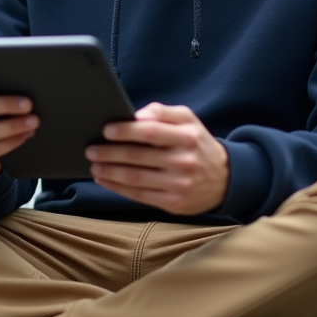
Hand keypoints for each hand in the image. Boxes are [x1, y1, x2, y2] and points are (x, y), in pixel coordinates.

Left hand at [85, 102, 227, 214]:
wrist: (225, 179)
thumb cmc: (196, 144)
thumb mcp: (187, 120)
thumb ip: (161, 112)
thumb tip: (136, 115)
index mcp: (186, 137)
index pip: (150, 132)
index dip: (126, 131)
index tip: (106, 130)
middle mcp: (184, 161)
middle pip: (138, 156)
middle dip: (110, 153)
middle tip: (91, 149)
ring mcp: (179, 184)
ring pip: (135, 178)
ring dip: (109, 172)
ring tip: (94, 165)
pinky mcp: (174, 203)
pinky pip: (139, 195)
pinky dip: (117, 188)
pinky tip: (104, 180)